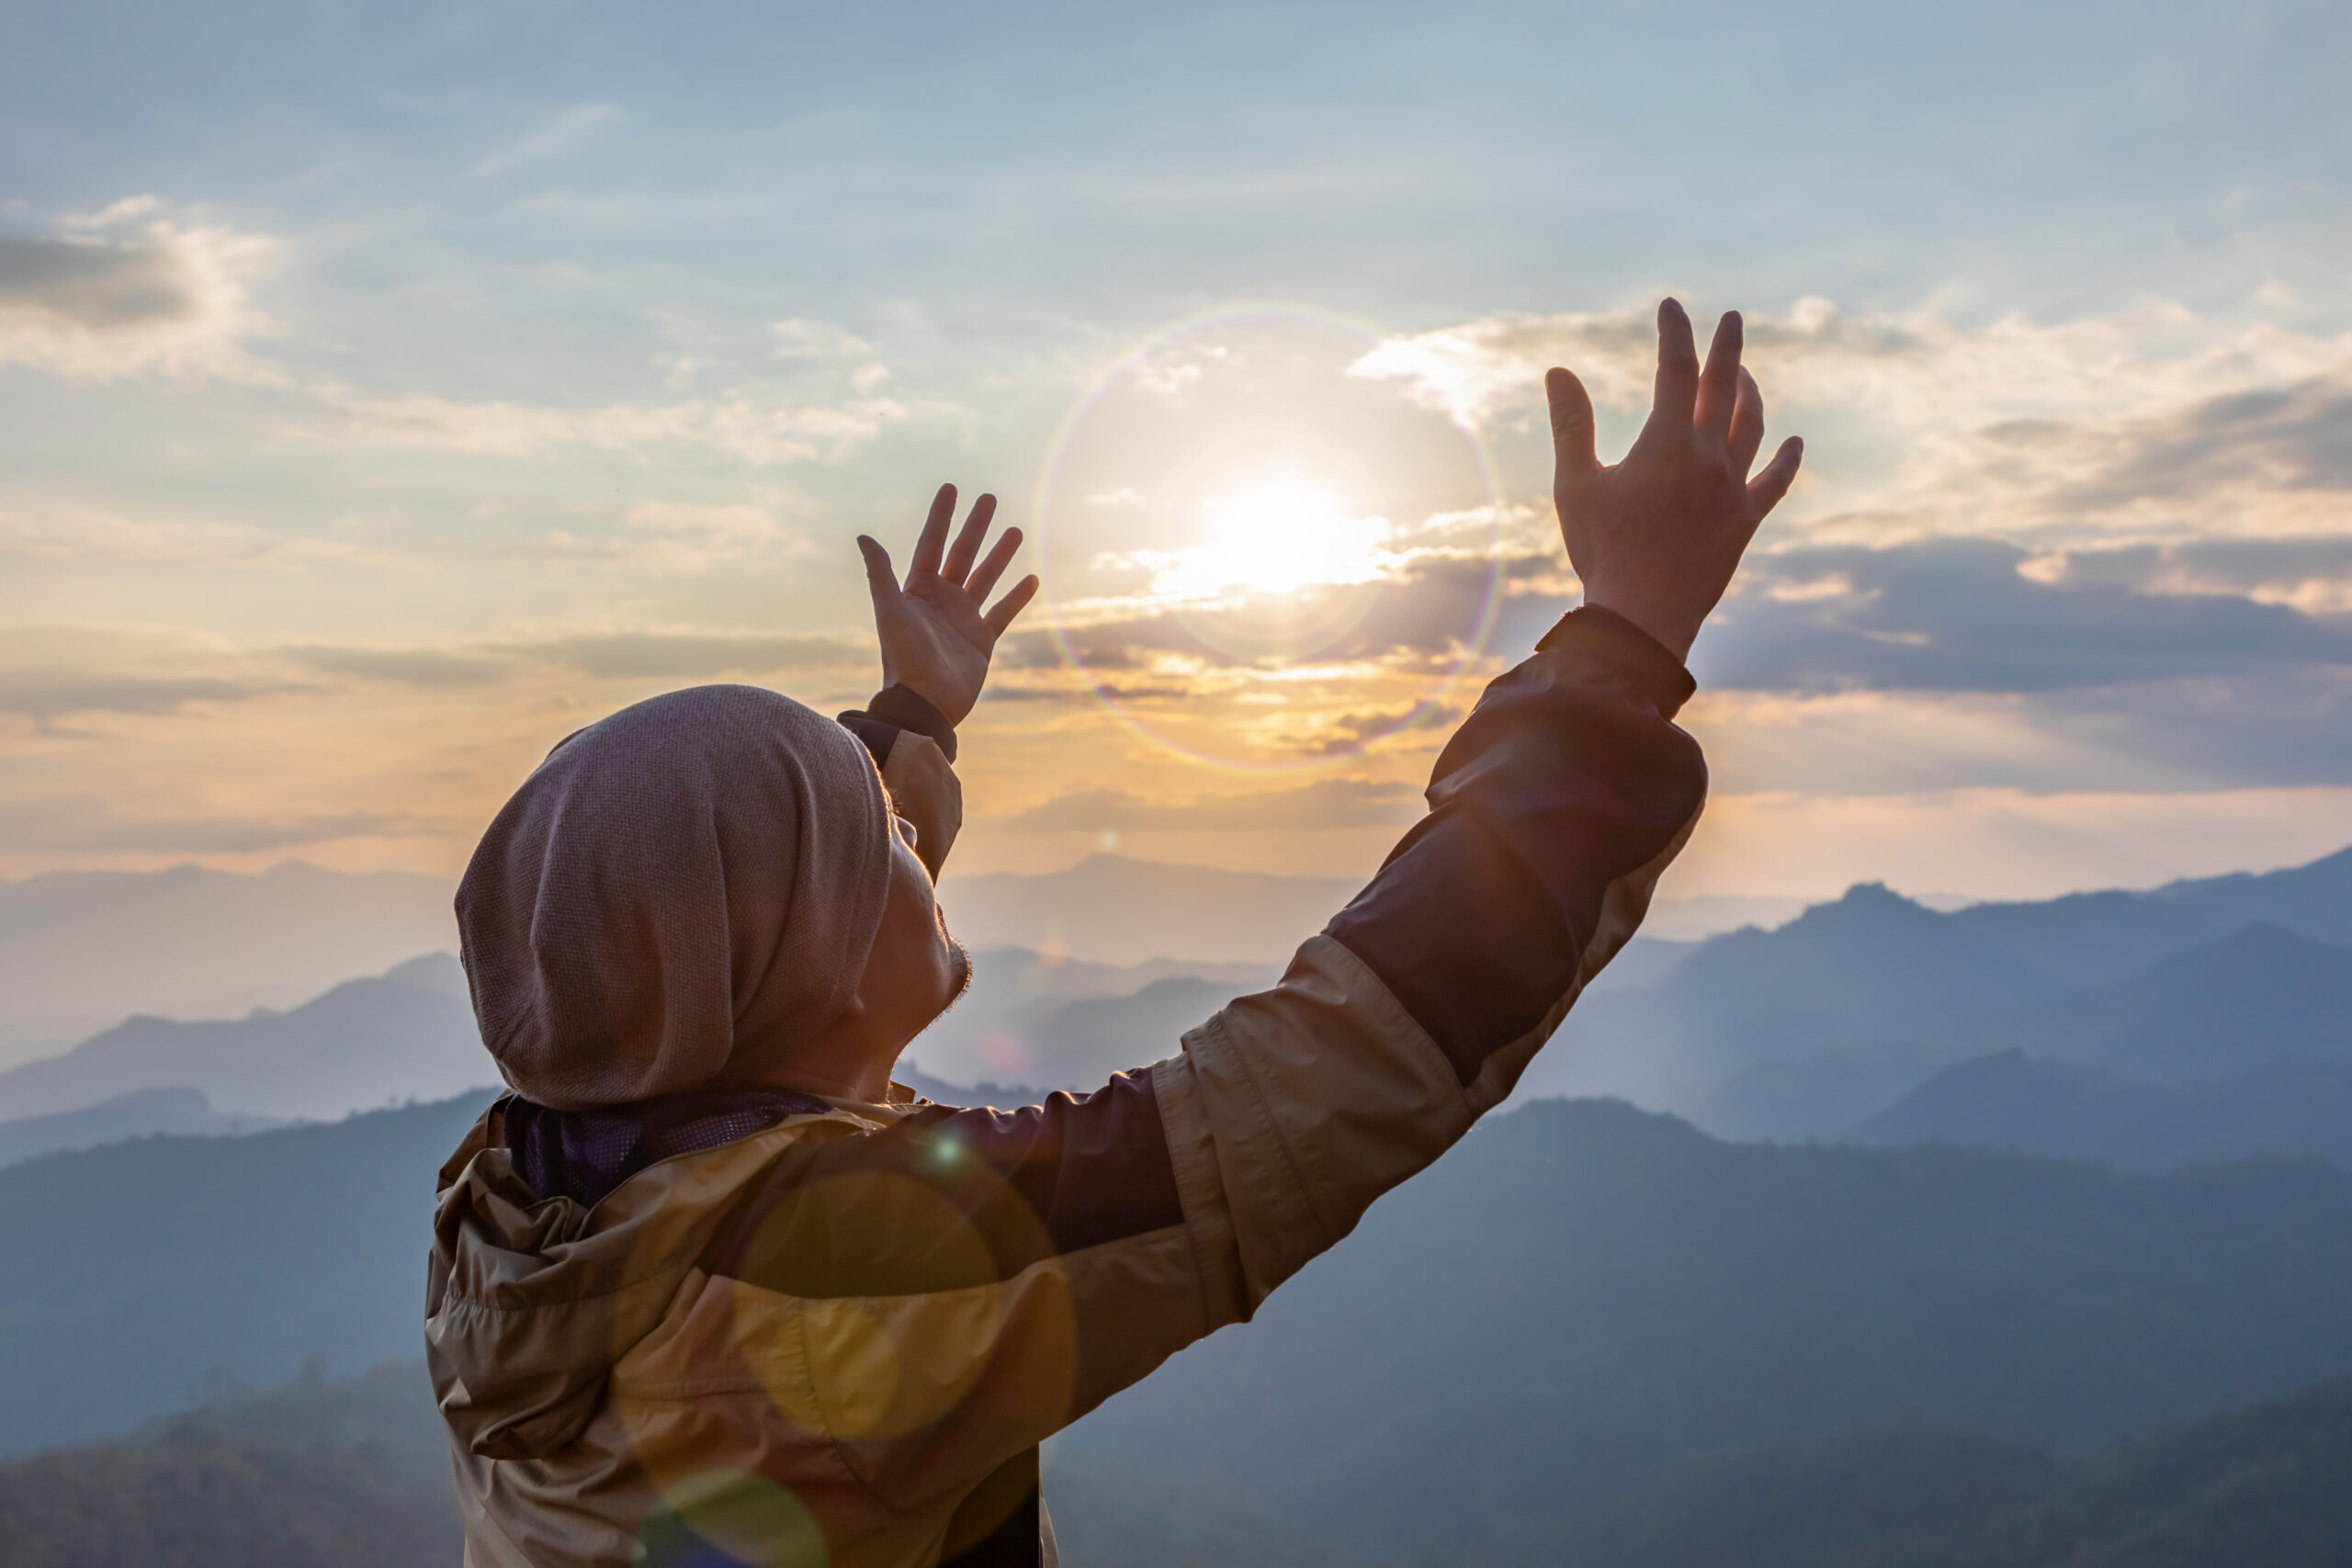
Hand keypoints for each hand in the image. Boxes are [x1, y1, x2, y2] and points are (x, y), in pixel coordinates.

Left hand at [857, 484, 1039, 724]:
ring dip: (1000, 554)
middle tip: (990, 498)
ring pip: (985, 577)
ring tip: (1016, 529)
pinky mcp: (981, 641)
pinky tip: (1031, 578)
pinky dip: (1017, 596)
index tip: (952, 488)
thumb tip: (863, 536)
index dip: (941, 516)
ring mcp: (963, 619)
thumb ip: (880, 573)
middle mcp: (942, 600)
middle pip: (962, 554)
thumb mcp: (890, 611)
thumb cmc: (903, 658)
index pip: (931, 544)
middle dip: (975, 526)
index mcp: (918, 590)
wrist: (924, 703)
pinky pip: (1003, 613)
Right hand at [1547, 299, 1802, 660]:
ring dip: (1750, 394)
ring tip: (1746, 374)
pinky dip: (1785, 460)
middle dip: (1727, 347)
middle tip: (1732, 318)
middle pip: (1723, 387)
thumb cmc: (1601, 551)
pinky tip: (1794, 443)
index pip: (1675, 369)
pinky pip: (1774, 483)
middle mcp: (1708, 457)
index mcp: (1666, 443)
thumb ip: (1571, 424)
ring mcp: (1732, 489)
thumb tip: (1558, 371)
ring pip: (1750, 426)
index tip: (1671, 307)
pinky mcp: (1744, 521)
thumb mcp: (1575, 485)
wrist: (1642, 616)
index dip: (1674, 332)